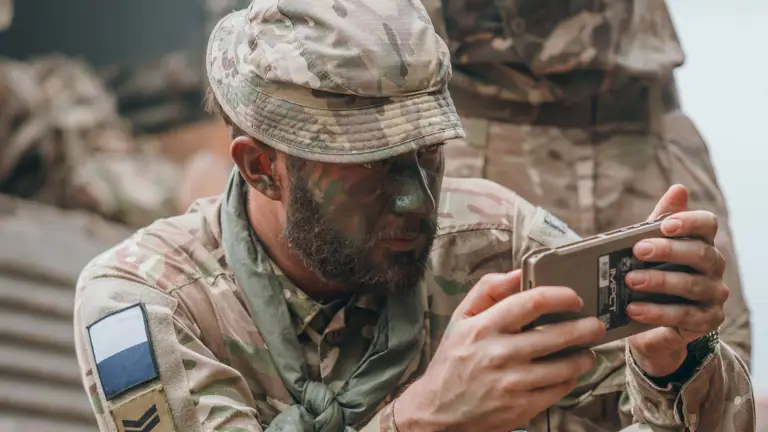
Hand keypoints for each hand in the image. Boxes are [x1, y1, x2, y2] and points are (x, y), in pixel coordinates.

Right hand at [394, 271, 605, 431]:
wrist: (438, 411)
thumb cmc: (452, 362)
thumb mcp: (460, 320)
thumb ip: (486, 291)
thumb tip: (516, 273)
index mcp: (483, 327)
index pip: (532, 302)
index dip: (562, 297)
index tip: (574, 298)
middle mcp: (499, 354)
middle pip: (558, 334)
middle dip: (586, 327)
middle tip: (595, 325)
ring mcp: (512, 383)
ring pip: (565, 366)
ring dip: (584, 356)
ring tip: (587, 351)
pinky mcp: (521, 407)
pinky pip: (559, 390)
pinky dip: (571, 379)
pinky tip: (569, 373)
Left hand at [627, 185, 728, 376]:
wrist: (648, 322)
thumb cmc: (651, 276)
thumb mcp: (649, 248)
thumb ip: (658, 221)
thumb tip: (678, 189)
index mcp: (701, 243)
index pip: (707, 225)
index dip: (689, 221)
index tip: (666, 224)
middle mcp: (713, 267)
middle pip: (700, 253)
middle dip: (668, 250)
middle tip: (638, 250)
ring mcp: (713, 295)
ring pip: (691, 285)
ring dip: (659, 281)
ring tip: (630, 280)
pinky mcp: (706, 321)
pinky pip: (683, 315)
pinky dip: (656, 312)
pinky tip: (634, 308)